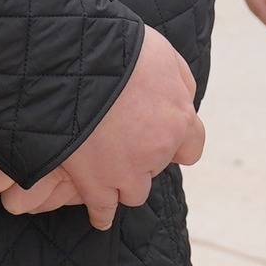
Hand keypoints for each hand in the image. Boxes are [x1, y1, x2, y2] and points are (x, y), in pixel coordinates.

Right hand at [0, 25, 202, 230]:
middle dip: (143, 157)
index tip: (160, 138)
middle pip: (157, 168)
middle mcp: (158, 150)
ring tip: (110, 173)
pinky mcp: (95, 182)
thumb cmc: (119, 50)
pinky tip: (99, 215)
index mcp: (179, 119)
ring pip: (134, 193)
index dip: (175, 143)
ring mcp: (126, 171)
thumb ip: (179, 83)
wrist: (74, 61)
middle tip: (121, 139)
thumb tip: (183, 101)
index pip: (191, 147)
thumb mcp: (164, 55)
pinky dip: (101, 213)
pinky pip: (103, 210)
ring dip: (124, 183)